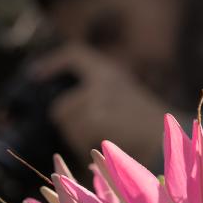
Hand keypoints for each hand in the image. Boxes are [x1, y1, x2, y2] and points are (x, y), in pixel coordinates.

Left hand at [32, 44, 167, 164]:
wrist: (167, 139)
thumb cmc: (149, 127)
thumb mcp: (125, 100)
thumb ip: (99, 96)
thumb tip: (62, 110)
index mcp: (110, 72)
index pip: (75, 55)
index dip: (53, 64)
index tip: (35, 75)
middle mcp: (103, 79)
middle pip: (62, 104)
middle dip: (67, 124)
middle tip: (83, 136)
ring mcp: (99, 96)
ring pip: (66, 121)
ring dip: (76, 137)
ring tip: (99, 141)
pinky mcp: (97, 116)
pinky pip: (76, 134)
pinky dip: (84, 146)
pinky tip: (101, 147)